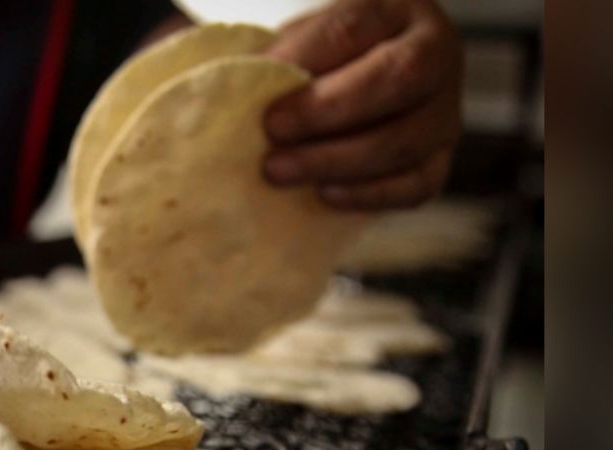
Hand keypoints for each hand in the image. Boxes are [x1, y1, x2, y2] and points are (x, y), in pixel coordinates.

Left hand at [262, 0, 462, 209]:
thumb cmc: (318, 62)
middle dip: (328, 110)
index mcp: (396, 9)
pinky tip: (324, 194)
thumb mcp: (302, 41)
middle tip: (273, 132)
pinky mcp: (440, 158)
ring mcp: (445, 109)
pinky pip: (418, 184)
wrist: (351, 91)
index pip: (355, 27)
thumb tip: (240, 89)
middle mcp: (435, 53)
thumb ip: (281, 59)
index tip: (263, 86)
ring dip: (335, 160)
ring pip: (406, 139)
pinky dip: (369, 194)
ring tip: (279, 171)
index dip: (305, 58)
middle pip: (398, 77)